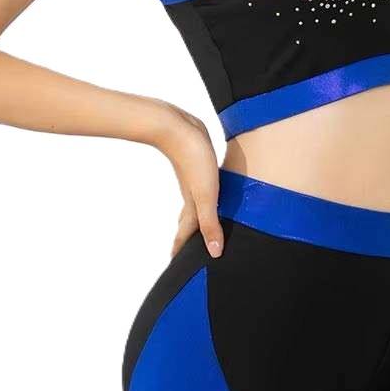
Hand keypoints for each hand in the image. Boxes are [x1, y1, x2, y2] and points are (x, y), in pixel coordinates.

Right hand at [152, 101, 223, 258]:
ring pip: (196, 203)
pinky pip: (204, 186)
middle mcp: (192, 195)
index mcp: (192, 205)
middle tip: (185, 248)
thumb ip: (210, 223)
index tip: (175, 262)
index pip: (187, 233)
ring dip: (198, 215)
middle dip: (188, 236)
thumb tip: (214, 253)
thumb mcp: (206, 196)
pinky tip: (211, 188)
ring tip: (200, 224)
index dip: (182, 248)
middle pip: (190, 220)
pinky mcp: (199, 164)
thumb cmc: (192, 160)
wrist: (176, 127)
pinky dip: (205, 195)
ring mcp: (194, 179)